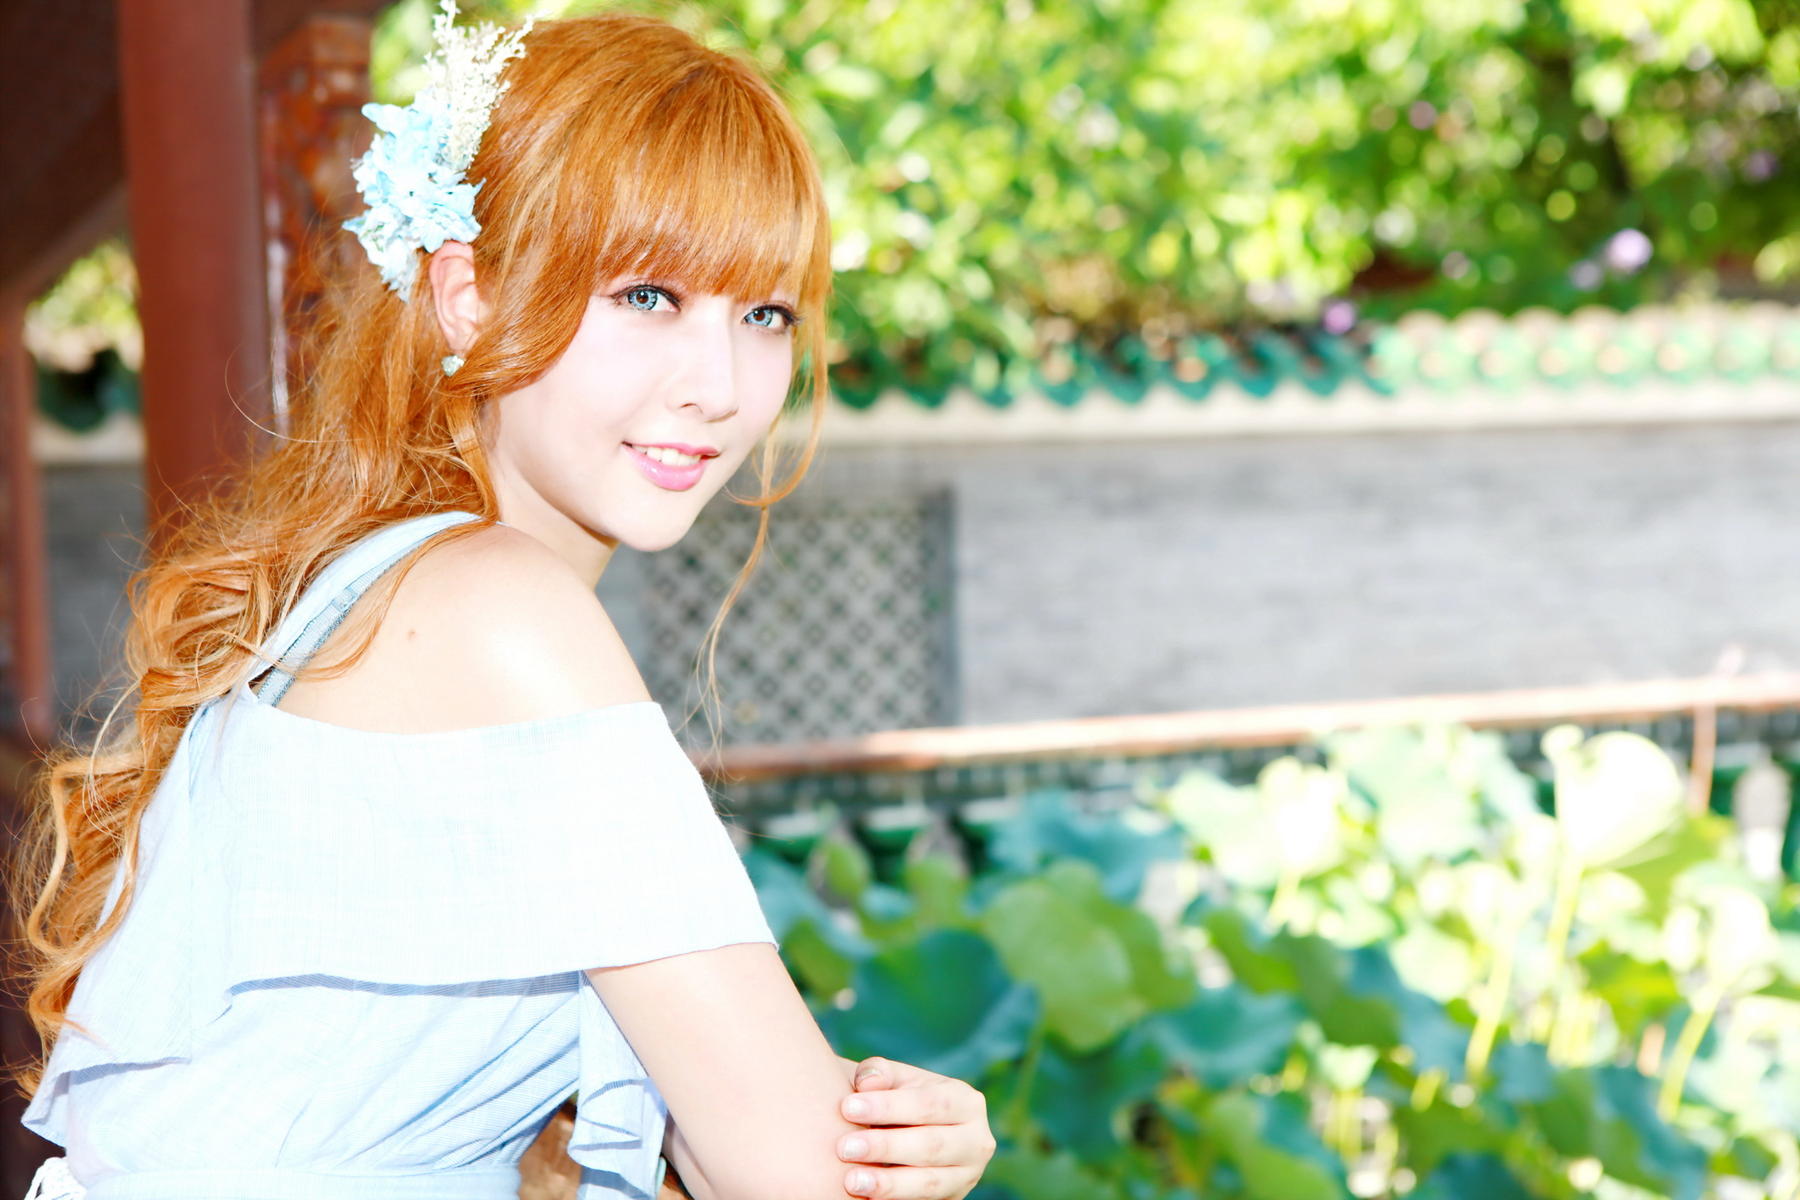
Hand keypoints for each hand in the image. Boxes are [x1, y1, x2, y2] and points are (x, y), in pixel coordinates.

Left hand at [834, 1056, 995, 1199]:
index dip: (888, 1106)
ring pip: (929, 1182)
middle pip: (931, 1145)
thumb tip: (866, 1081)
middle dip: (886, 1147)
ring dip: (889, 1183)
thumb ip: (881, 1074)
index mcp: (966, 1102)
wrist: (912, 1138)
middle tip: (844, 1148)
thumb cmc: (899, 1103)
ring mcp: (967, 1177)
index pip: (929, 1103)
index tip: (847, 1107)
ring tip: (852, 1181)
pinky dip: (895, 1199)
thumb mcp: (897, 1082)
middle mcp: (976, 1141)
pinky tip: (866, 1197)